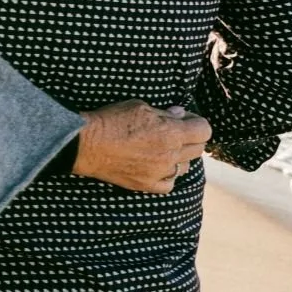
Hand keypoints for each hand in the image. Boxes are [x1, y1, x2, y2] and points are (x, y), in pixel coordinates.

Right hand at [71, 102, 211, 193]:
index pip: (204, 130)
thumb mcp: (140, 106)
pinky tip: (158, 166)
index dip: (197, 122)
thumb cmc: (111, 120)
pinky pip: (170, 183)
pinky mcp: (147, 185)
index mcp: (171, 133)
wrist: (87, 144)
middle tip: (176, 132)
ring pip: (186, 167)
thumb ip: (164, 113)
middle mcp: (170, 155)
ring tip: (164, 149)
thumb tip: (179, 115)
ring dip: (180, 157)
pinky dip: (168, 175)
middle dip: (191, 137)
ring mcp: (160, 172)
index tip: (186, 119)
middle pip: (198, 149)